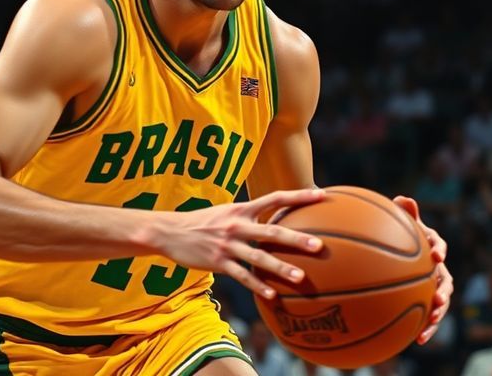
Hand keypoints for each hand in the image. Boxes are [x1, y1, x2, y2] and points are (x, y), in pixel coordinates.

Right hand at [155, 188, 325, 298]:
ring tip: (301, 278)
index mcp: (242, 209)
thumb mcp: (226, 212)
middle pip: (272, 231)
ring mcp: (227, 244)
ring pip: (259, 257)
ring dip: (282, 268)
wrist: (169, 230)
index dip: (299, 196)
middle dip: (297, 239)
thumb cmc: (203, 222)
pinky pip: (242, 276)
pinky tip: (273, 296)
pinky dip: (258, 286)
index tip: (322, 195)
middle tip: (319, 246)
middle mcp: (237, 225)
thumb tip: (275, 218)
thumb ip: (249, 215)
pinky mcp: (218, 262)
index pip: (275, 198)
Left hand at [393, 195, 453, 344]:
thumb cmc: (398, 234)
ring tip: (431, 322)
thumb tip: (403, 198)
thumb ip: (404, 213)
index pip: (437, 244)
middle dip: (444, 290)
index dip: (438, 249)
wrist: (395, 253)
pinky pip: (428, 315)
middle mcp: (436, 267)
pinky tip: (418, 340)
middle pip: (445, 279)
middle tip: (439, 298)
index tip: (435, 255)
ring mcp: (432, 285)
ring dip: (438, 313)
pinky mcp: (426, 302)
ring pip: (441, 301)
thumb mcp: (401, 223)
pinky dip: (427, 328)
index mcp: (430, 245)